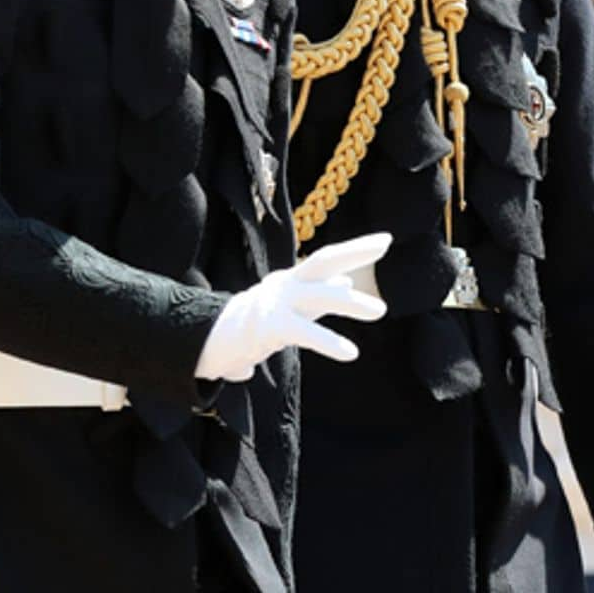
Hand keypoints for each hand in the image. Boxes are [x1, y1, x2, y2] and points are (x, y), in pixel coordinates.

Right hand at [195, 232, 391, 381]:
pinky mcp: (270, 327)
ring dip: (350, 302)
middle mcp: (285, 284)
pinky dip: (329, 342)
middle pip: (322, 259)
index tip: (385, 241)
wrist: (207, 340)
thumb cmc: (253, 326)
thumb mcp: (291, 307)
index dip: (356, 249)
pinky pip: (305, 333)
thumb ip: (319, 296)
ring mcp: (276, 303)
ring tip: (380, 310)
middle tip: (386, 244)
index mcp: (291, 280)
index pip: (327, 259)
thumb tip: (346, 282)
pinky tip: (351, 353)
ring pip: (319, 296)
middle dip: (354, 250)